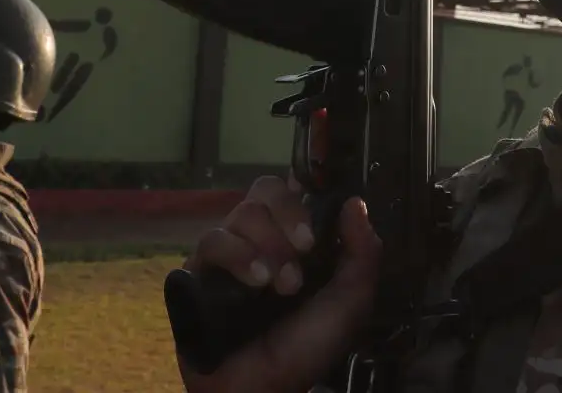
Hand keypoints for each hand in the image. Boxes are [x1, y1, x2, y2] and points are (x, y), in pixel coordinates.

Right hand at [180, 177, 381, 392]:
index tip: (320, 220)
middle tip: (306, 249)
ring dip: (269, 243)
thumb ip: (362, 253)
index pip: (293, 188)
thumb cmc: (307, 348)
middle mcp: (260, 237)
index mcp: (294, 238)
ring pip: (242, 212)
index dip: (304, 192)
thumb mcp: (350, 302)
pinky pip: (213, 241)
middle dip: (290, 214)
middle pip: (266, 190)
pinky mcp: (198, 270)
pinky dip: (238, 255)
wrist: (264, 389)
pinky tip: (256, 282)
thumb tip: (354, 202)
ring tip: (281, 285)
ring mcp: (228, 252)